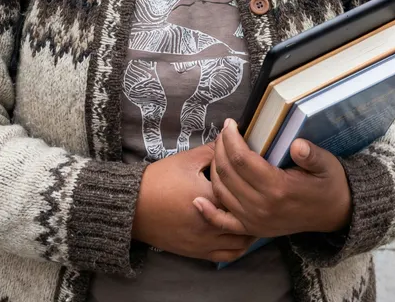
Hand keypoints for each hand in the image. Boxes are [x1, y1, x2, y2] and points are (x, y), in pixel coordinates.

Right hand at [132, 144, 254, 262]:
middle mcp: (211, 224)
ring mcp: (205, 242)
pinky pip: (227, 255)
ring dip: (250, 229)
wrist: (133, 206)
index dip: (251, 182)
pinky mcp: (198, 252)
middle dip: (254, 207)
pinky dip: (238, 246)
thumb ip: (213, 151)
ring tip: (254, 214)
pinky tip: (240, 233)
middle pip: (245, 218)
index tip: (258, 175)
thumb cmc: (160, 179)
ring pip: (240, 241)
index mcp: (211, 198)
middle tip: (261, 194)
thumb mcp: (187, 159)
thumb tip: (230, 141)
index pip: (242, 191)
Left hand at [194, 119, 351, 238]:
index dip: (232, 138)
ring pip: (222, 191)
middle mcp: (262, 207)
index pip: (242, 160)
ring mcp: (255, 220)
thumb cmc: (327, 184)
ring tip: (219, 148)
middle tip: (224, 131)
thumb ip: (311, 155)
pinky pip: (224, 222)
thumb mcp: (326, 164)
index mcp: (278, 188)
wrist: (333, 214)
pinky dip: (208, 213)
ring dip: (214, 167)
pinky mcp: (252, 228)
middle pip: (227, 172)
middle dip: (220, 147)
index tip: (230, 123)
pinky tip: (197, 200)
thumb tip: (298, 145)